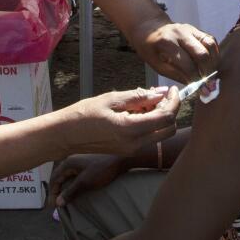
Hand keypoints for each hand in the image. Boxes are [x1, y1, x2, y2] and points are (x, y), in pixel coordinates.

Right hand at [49, 153, 127, 207]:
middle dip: (56, 191)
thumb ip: (70, 192)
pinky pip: (73, 176)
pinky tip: (73, 192)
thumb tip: (57, 203)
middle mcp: (71, 160)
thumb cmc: (101, 170)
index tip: (52, 205)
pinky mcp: (86, 165)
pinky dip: (71, 185)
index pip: (54, 179)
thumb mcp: (84, 183)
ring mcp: (78, 162)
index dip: (52, 193)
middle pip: (59, 177)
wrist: (120, 160)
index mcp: (68, 163)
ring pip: (66, 177)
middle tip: (56, 204)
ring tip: (63, 200)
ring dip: (63, 188)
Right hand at [57, 87, 179, 156]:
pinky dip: (151, 123)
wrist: (65, 136)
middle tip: (161, 95)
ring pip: (161, 134)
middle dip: (171, 110)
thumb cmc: (83, 114)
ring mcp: (132, 149)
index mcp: (131, 129)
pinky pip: (149, 137)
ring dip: (161, 117)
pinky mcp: (128, 150)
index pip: (166, 117)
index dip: (174, 102)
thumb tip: (160, 92)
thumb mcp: (111, 99)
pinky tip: (138, 110)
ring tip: (146, 101)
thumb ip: (138, 96)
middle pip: (169, 128)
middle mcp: (135, 144)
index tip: (172, 89)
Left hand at [128, 16, 218, 82]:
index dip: (196, 78)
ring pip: (210, 45)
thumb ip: (177, 74)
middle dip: (207, 72)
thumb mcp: (157, 65)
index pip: (187, 64)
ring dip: (213, 62)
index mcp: (166, 43)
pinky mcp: (196, 29)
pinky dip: (213, 53)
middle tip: (209, 84)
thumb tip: (196, 86)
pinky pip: (210, 41)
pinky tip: (210, 64)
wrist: (149, 28)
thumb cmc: (150, 50)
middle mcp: (180, 33)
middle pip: (202, 54)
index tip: (201, 90)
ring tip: (211, 74)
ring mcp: (190, 29)